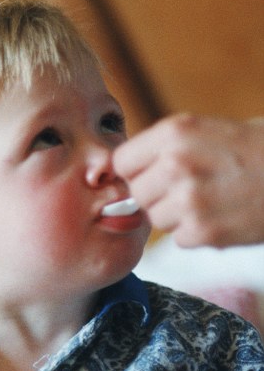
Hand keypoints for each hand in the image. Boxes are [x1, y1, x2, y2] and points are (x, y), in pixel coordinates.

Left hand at [113, 114, 263, 246]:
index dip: (135, 173)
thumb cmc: (251, 151)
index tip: (149, 176)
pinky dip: (197, 234)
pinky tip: (221, 216)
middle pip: (136, 194)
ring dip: (177, 216)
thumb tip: (122, 175)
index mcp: (173, 133)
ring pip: (157, 219)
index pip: (121, 162)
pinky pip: (179, 238)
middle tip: (188, 189)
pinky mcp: (205, 230)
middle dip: (156, 196)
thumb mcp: (202, 132)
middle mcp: (176, 164)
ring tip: (209, 201)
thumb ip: (160, 151)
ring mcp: (190, 199)